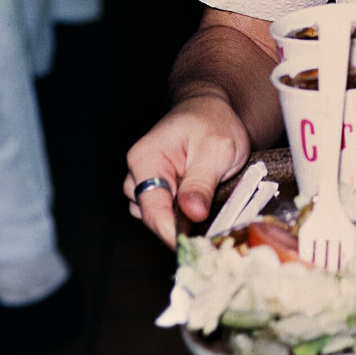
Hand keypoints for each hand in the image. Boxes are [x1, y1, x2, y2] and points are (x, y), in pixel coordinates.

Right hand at [123, 94, 251, 248]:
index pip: (152, 207)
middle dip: (178, 223)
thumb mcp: (216, 148)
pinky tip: (204, 203)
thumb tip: (192, 214)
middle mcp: (139, 173)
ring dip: (182, 216)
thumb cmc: (212, 121)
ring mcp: (147, 183)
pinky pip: (167, 210)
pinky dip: (184, 212)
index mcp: (146, 159)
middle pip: (151, 215)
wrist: (213, 109)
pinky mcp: (160, 190)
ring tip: (210, 203)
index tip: (191, 245)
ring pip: (158, 215)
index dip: (171, 230)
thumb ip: (201, 182)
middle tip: (209, 226)